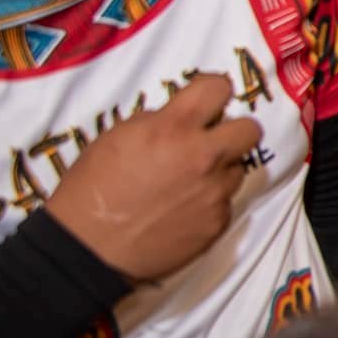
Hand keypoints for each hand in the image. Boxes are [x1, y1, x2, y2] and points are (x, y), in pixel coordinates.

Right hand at [45, 74, 262, 281]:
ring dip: (219, 170)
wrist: (87, 249)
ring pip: (237, 169)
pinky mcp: (217, 223)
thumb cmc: (91, 192)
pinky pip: (224, 203)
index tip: (209, 98)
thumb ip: (155, 122)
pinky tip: (180, 210)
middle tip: (213, 139)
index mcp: (173, 128)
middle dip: (234, 130)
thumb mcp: (115, 138)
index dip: (214, 90)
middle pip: (250, 129)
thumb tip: (178, 117)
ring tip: (187, 182)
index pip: (219, 88)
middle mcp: (203, 157)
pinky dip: (208, 203)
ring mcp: (214, 192)